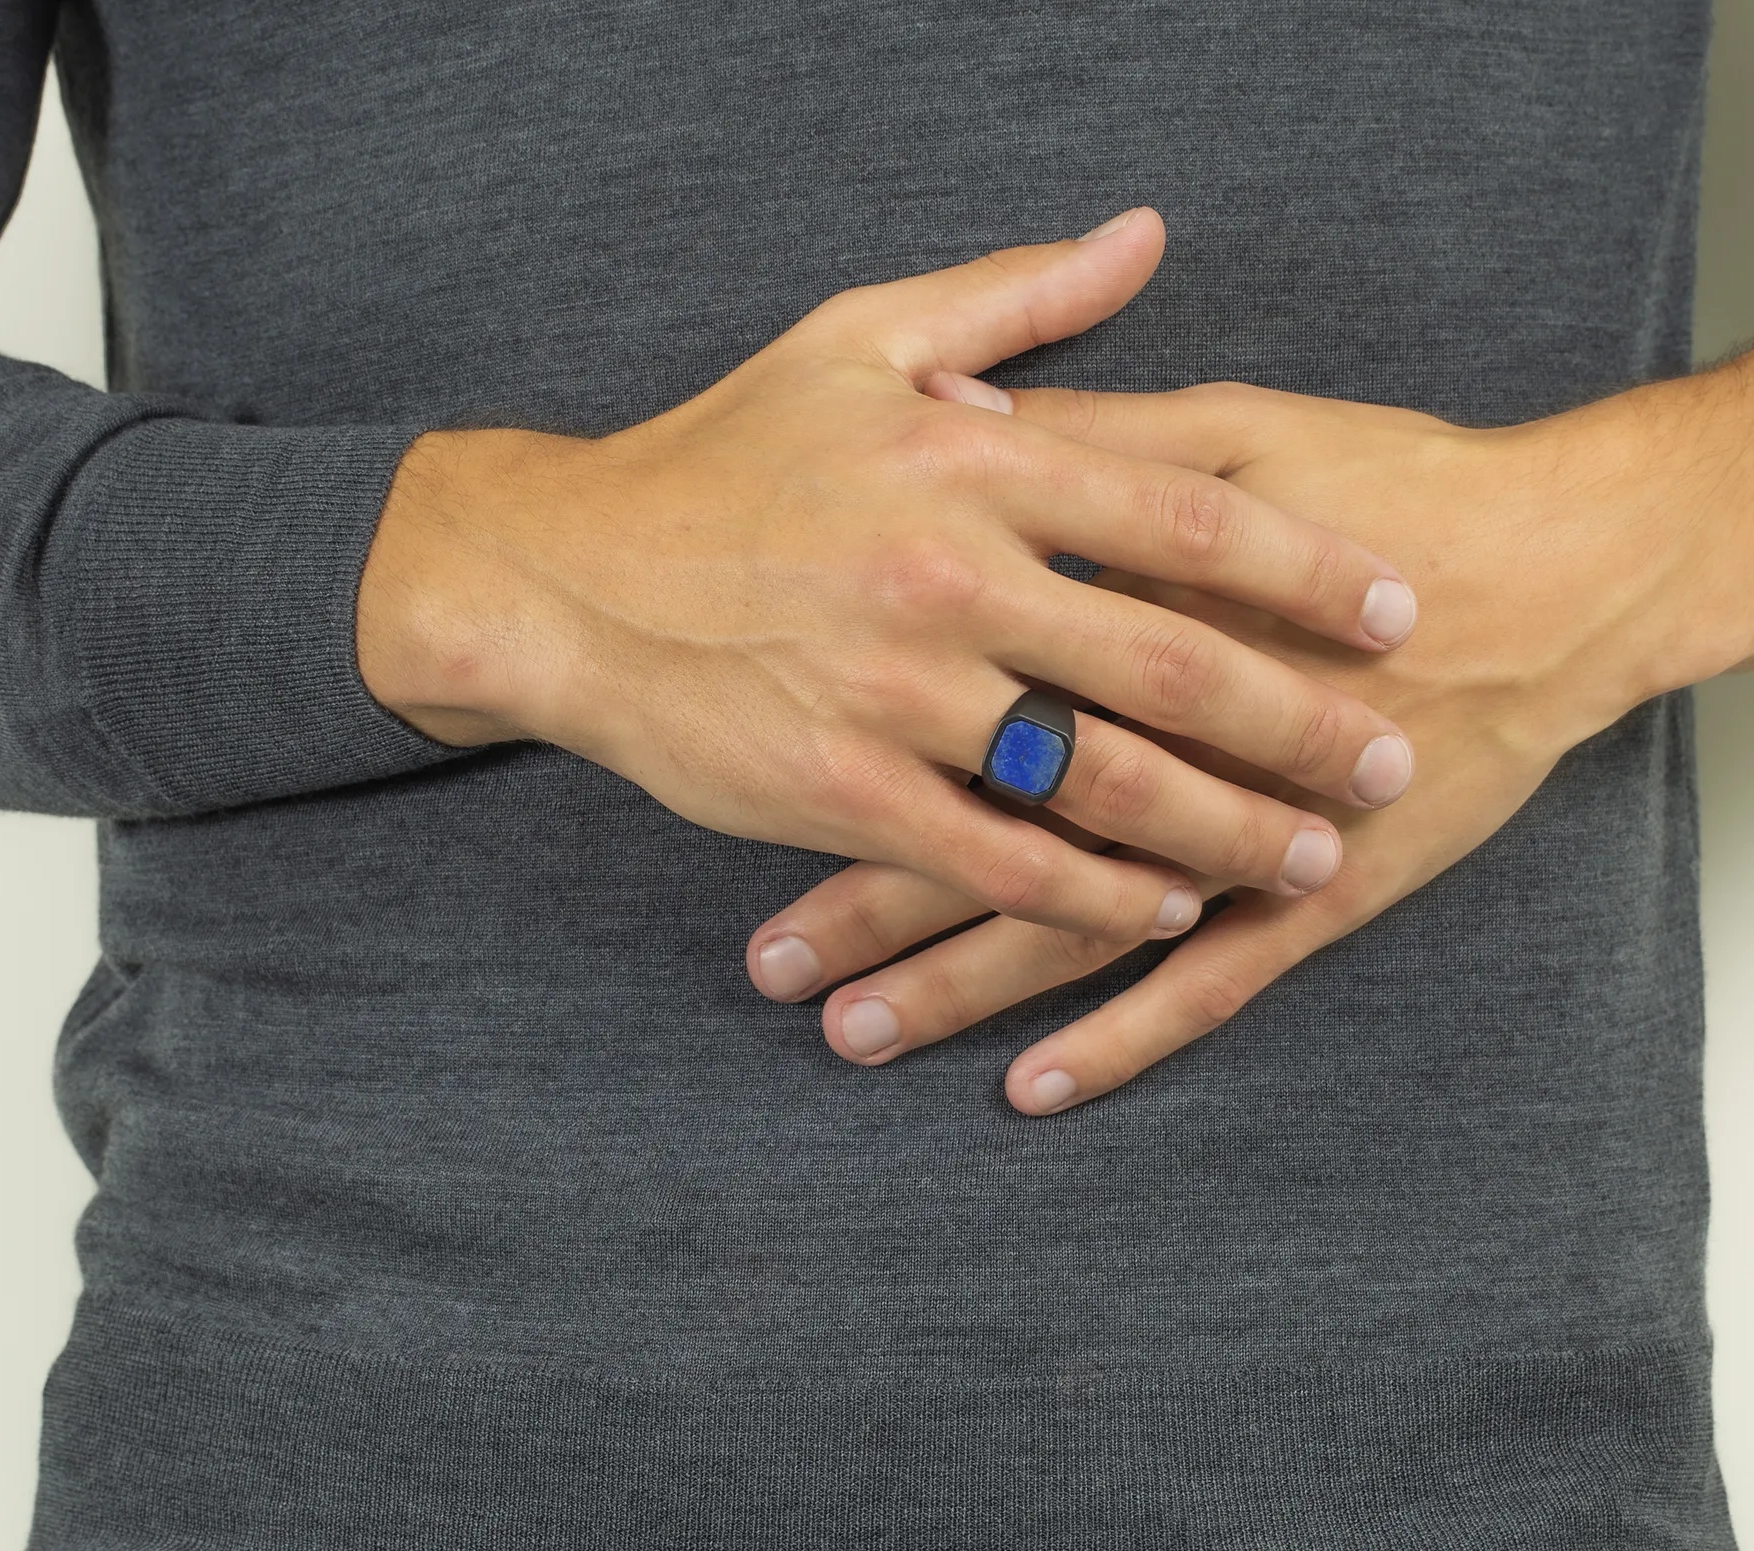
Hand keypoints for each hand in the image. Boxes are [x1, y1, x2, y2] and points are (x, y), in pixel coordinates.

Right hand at [356, 212, 1418, 942]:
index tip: (1391, 612)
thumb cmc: (716, 458)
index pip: (1186, 513)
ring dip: (1223, 830)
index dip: (1308, 569)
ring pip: (1101, 779)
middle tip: (1389, 766)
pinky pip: (1001, 862)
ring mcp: (895, 692)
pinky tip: (1163, 910)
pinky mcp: (840, 793)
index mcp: (969, 458)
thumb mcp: (858, 340)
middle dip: (1302, 726)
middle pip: (1173, 662)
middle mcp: (947, 574)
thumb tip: (1146, 235)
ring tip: (1308, 858)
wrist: (563, 577)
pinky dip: (1095, 896)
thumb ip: (1016, 294)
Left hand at [747, 361, 1753, 1104]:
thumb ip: (1084, 443)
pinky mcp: (1322, 894)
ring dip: (957, 989)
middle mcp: (1168, 742)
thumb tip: (947, 421)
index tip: (739, 787)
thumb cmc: (1395, 478)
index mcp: (1130, 622)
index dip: (846, 744)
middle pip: (991, 832)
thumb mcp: (1233, 431)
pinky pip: (1209, 988)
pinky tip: (1032, 1087)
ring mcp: (1245, 832)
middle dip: (870, 905)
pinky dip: (1121, 1039)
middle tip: (769, 967)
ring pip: (1073, 928)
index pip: (957, 696)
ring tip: (850, 1036)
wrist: (1571, 565)